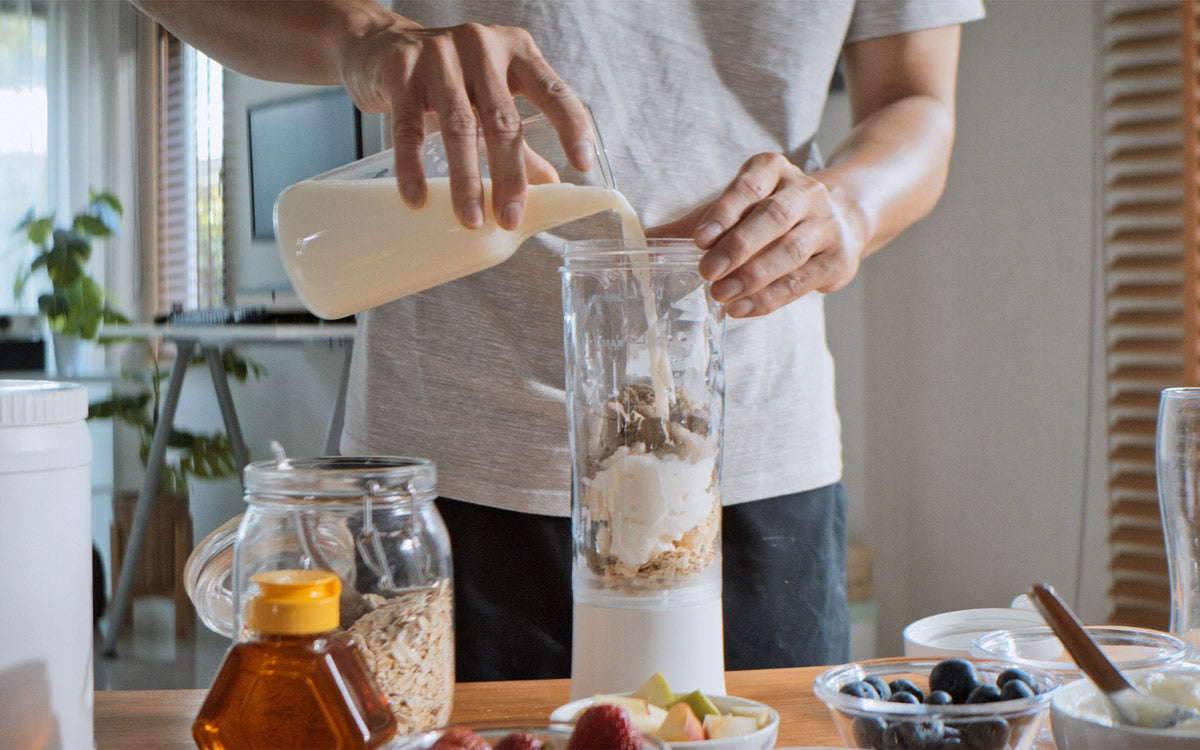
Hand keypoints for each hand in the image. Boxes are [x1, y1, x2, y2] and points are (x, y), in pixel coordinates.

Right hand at [336, 21, 594, 228]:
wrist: (380, 45)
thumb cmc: (448, 76)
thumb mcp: (489, 98)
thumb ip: (520, 140)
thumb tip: (551, 185)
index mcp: (516, 52)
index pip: (552, 91)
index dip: (571, 127)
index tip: (583, 165)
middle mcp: (481, 47)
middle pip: (502, 120)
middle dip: (509, 176)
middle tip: (511, 219)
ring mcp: (439, 56)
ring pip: (459, 126)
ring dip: (467, 180)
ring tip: (471, 219)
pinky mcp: (400, 72)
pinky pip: (409, 127)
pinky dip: (413, 167)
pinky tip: (418, 198)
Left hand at [647, 153, 865, 317]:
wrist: (841, 218)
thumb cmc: (769, 215)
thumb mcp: (733, 208)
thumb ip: (692, 225)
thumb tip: (640, 243)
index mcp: (774, 170)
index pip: (750, 185)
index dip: (724, 210)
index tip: (699, 238)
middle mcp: (806, 192)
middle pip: (773, 218)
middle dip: (738, 247)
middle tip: (706, 272)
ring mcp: (826, 225)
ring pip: (790, 252)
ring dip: (752, 277)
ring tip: (721, 295)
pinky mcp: (837, 259)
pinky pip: (801, 282)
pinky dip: (769, 298)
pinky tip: (742, 308)